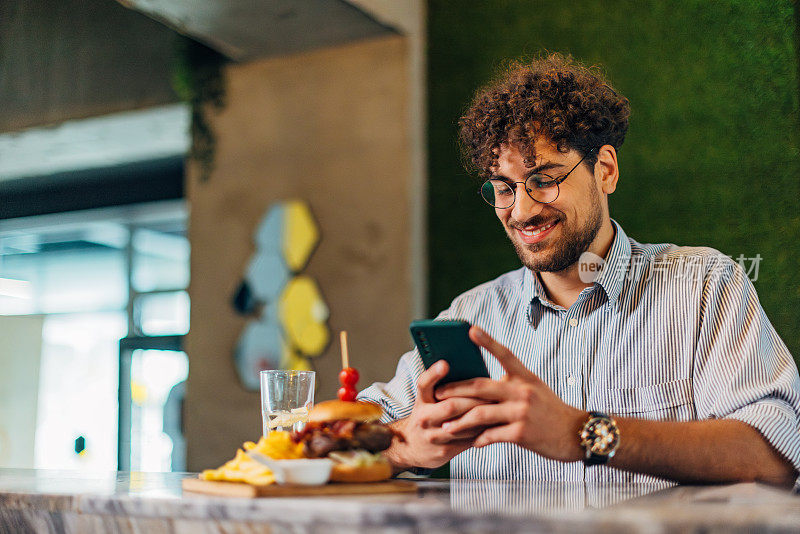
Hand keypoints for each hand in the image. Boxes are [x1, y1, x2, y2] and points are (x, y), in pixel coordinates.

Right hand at [385, 360, 488, 470]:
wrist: (413, 446)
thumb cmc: (428, 415)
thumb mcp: (428, 399)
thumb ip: (443, 387)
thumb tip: (470, 371)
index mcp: (421, 400)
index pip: (424, 384)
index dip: (433, 374)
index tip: (445, 364)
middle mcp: (424, 418)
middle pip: (451, 406)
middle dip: (475, 399)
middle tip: (492, 393)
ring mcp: (433, 436)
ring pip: (463, 425)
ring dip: (482, 416)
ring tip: (496, 408)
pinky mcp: (444, 451)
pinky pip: (468, 439)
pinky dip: (481, 431)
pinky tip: (491, 424)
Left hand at [435, 326, 586, 461]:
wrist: (575, 434)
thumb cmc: (550, 411)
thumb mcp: (534, 389)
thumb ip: (510, 384)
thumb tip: (479, 386)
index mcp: (525, 377)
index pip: (505, 354)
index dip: (487, 341)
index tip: (471, 329)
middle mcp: (522, 391)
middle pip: (481, 386)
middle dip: (455, 390)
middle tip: (437, 394)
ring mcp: (522, 412)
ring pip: (480, 413)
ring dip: (460, 422)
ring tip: (446, 427)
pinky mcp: (522, 434)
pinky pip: (491, 435)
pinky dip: (478, 439)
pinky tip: (472, 442)